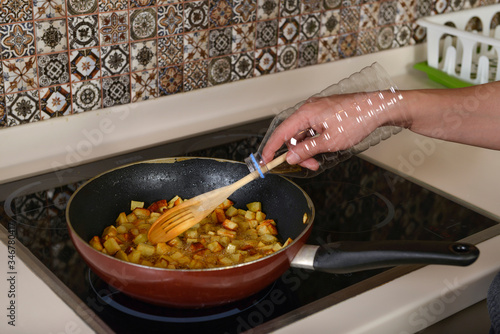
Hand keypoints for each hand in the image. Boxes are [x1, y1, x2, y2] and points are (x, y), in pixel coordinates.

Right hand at [261, 93, 388, 169]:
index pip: (280, 132)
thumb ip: (307, 150)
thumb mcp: (330, 141)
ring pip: (304, 133)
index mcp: (306, 113)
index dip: (271, 148)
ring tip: (320, 159)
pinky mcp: (325, 112)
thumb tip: (291, 157)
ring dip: (308, 148)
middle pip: (293, 134)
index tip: (265, 161)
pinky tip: (325, 147)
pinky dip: (315, 140)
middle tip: (310, 165)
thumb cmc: (357, 119)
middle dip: (298, 152)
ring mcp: (317, 109)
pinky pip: (313, 128)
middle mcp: (309, 108)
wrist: (378, 107)